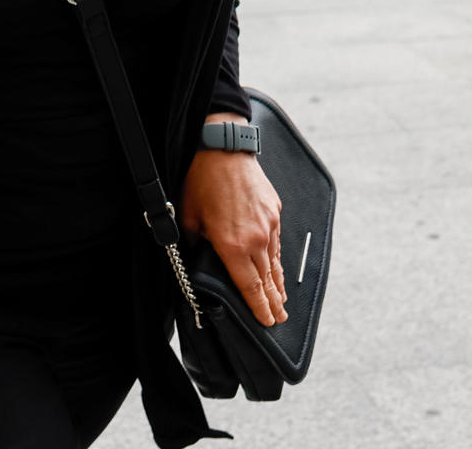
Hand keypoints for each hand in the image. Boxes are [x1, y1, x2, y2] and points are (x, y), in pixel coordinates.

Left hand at [179, 126, 287, 326]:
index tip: (267, 323)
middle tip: (279, 320)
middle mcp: (256, 239)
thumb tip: (196, 258)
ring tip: (282, 302)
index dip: (258, 307)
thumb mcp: (188, 218)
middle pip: (267, 279)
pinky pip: (277, 243)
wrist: (222, 149)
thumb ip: (195, 244)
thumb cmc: (201, 182)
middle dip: (273, 302)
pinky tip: (277, 268)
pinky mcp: (274, 211)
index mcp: (232, 245)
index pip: (249, 286)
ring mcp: (268, 225)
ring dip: (278, 284)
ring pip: (274, 262)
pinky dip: (277, 260)